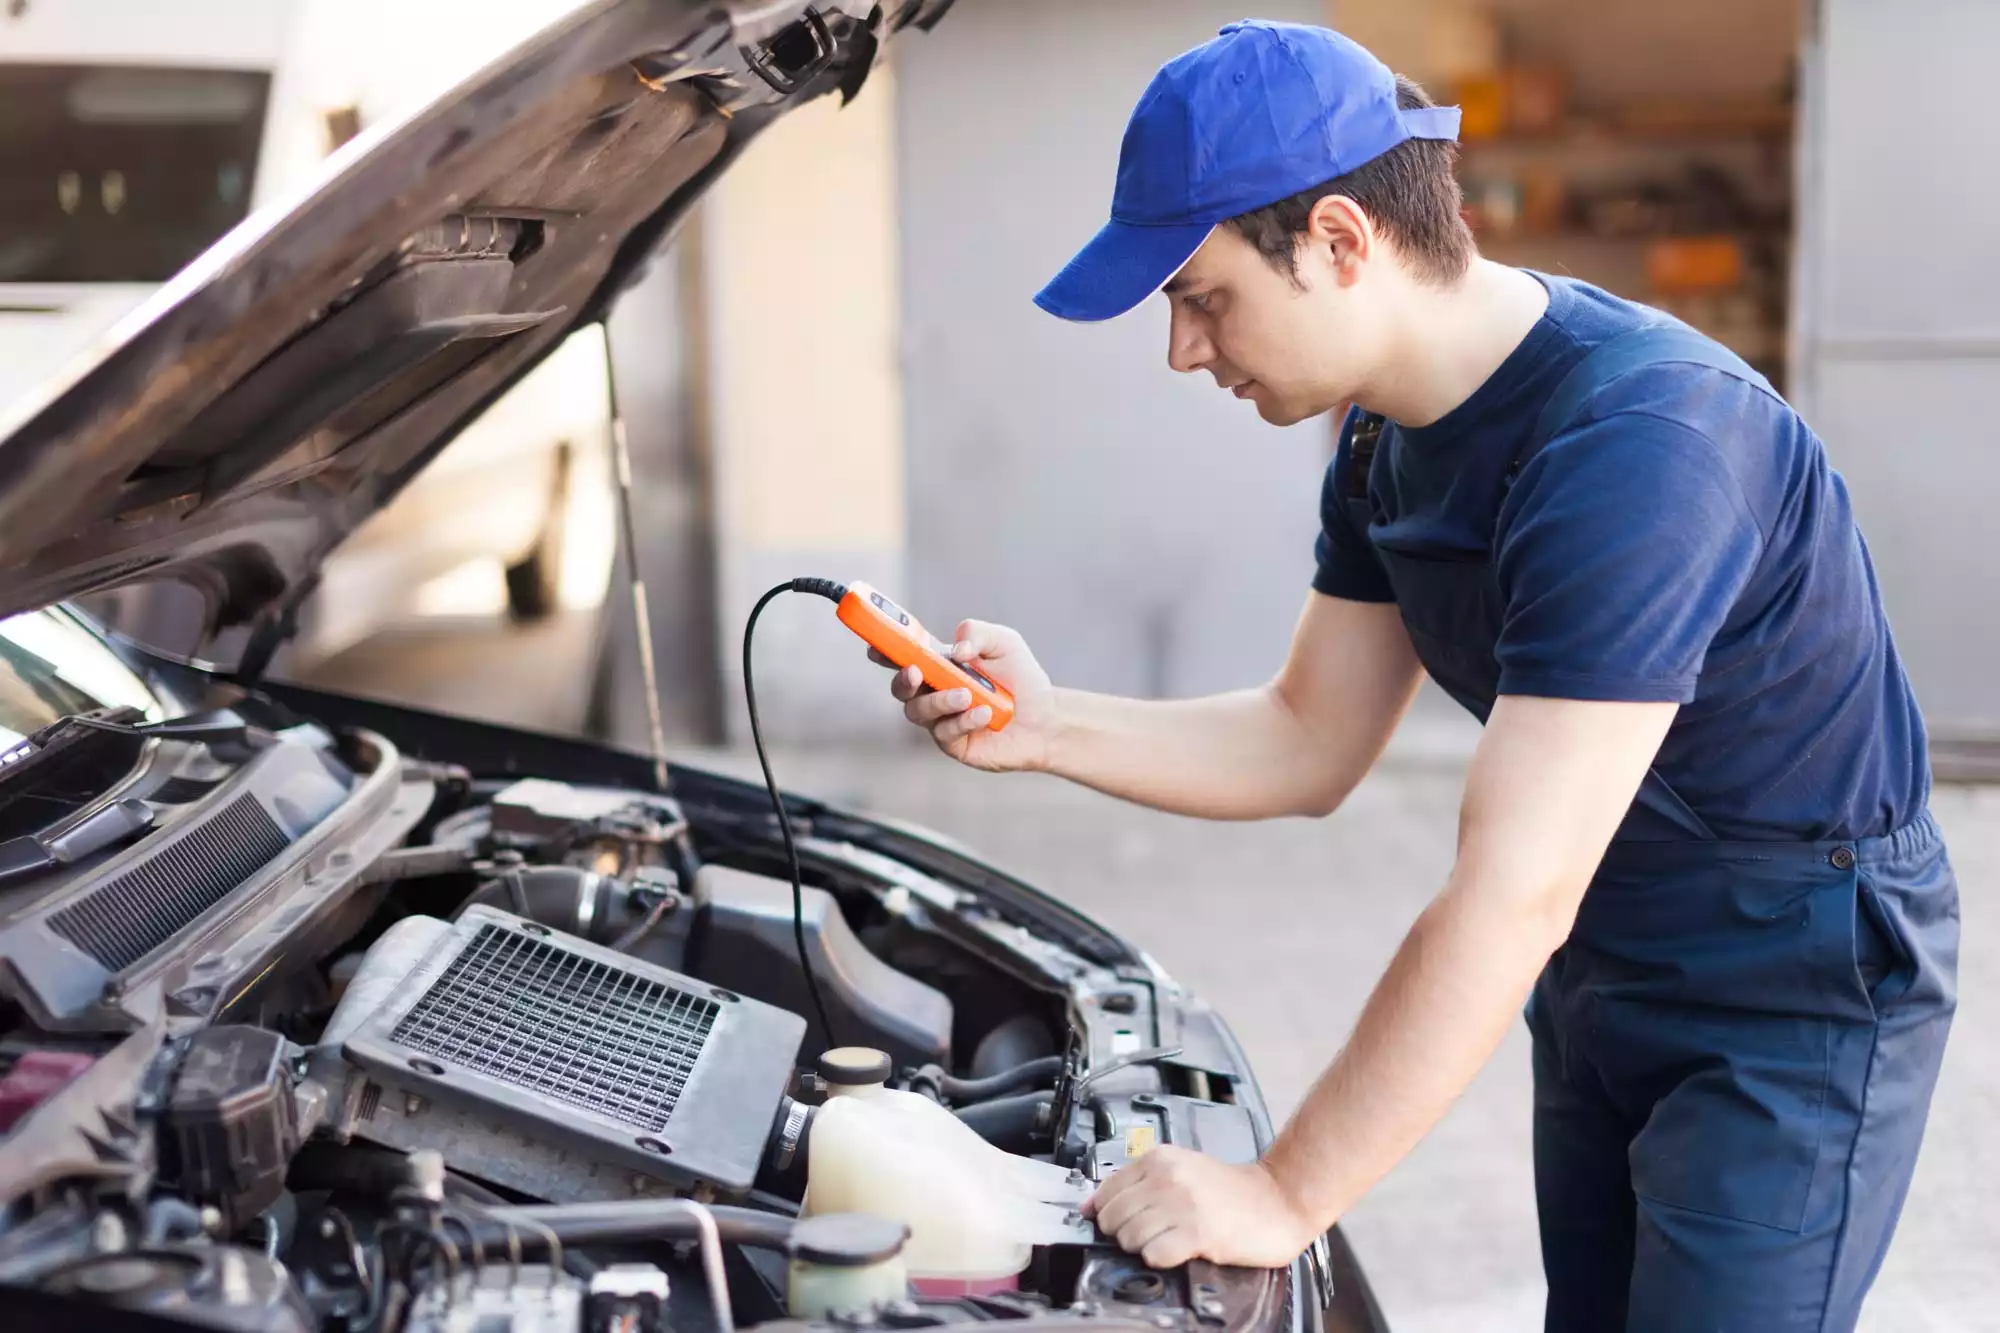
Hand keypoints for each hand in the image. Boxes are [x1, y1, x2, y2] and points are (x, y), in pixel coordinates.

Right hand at [873, 620, 1056, 772]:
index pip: (903, 654)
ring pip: (919, 712)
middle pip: (900, 687)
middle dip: (901, 678)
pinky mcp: (953, 743)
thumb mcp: (1004, 643)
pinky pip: (944, 733)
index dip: (884, 649)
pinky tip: (986, 713)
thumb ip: (977, 633)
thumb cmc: (1021, 678)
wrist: (1046, 719)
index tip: (875, 644)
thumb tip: (956, 649)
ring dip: (939, 701)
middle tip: (915, 671)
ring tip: (967, 694)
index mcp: (939, 664)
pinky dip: (964, 720)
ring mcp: (940, 719)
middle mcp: (933, 692)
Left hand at [1082, 1146, 1316, 1269]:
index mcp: (1159, 1159)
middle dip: (1125, 1233)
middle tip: (1152, 1233)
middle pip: (1113, 1219)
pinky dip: (1161, 1259)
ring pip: (1129, 1239)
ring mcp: (1182, 1205)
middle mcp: (1167, 1178)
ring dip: (1144, 1248)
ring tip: (1169, 1240)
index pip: (1106, 1191)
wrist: (1277, 1200)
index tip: (1123, 1221)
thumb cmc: (1230, 1190)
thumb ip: (1137, 1184)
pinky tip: (1179, 1250)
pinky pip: (1154, 1255)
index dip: (1109, 1213)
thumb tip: (1091, 1207)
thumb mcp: (1180, 1170)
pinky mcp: (1198, 1233)